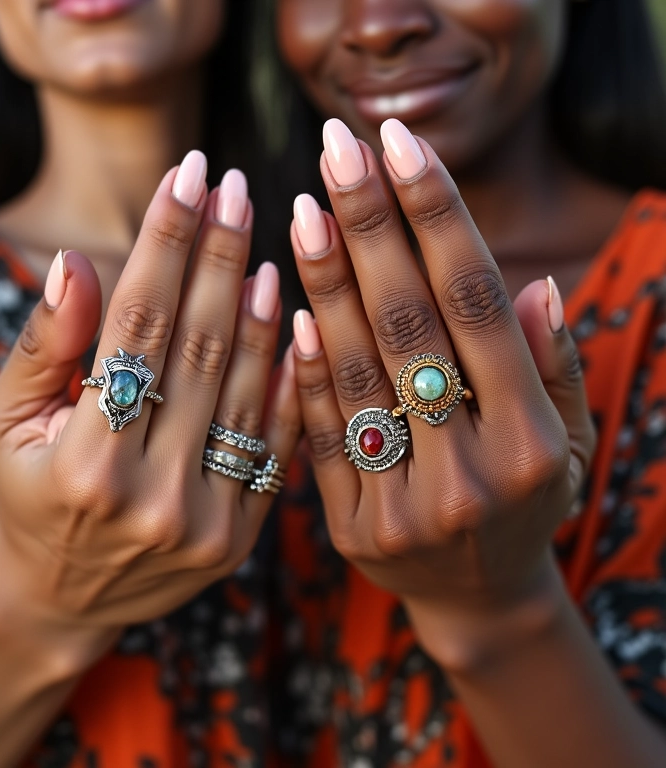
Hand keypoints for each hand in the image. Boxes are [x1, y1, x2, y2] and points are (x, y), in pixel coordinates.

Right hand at [0, 156, 299, 669]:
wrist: (66, 598)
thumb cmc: (30, 495)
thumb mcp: (7, 422)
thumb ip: (44, 346)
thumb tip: (78, 262)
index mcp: (85, 462)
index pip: (137, 325)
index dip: (166, 242)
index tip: (188, 176)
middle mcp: (154, 493)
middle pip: (200, 346)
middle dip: (220, 255)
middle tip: (237, 185)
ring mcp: (208, 520)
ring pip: (247, 388)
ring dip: (261, 308)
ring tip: (267, 242)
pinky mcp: (242, 535)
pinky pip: (277, 442)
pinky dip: (290, 377)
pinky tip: (298, 318)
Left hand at [289, 119, 594, 667]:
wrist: (477, 600)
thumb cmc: (529, 503)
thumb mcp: (569, 441)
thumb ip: (553, 367)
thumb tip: (536, 286)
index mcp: (532, 441)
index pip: (475, 303)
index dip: (436, 215)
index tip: (400, 144)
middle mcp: (468, 473)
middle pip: (408, 325)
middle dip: (370, 226)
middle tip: (337, 148)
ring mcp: (402, 506)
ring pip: (355, 372)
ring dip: (325, 283)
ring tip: (303, 207)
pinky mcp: (350, 527)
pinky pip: (318, 435)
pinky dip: (303, 367)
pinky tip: (286, 304)